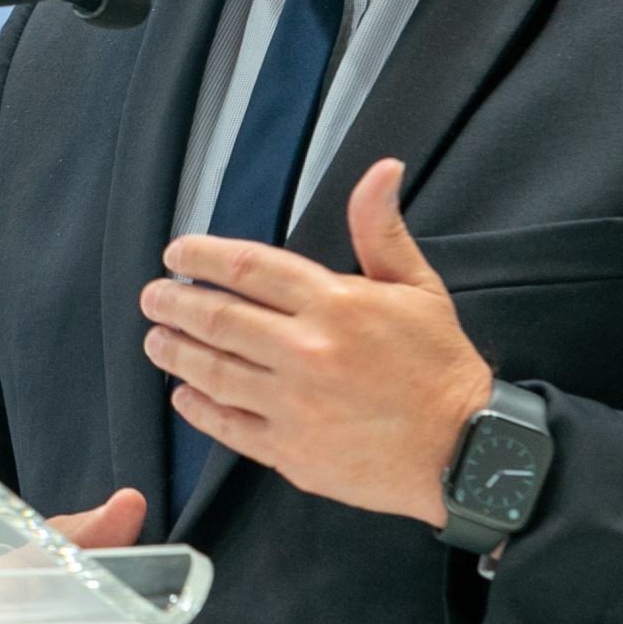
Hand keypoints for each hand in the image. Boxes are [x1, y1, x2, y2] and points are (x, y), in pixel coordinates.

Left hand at [138, 157, 492, 525]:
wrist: (469, 453)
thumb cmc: (441, 368)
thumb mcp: (418, 287)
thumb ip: (381, 229)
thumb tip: (381, 170)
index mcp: (335, 304)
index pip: (247, 268)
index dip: (201, 256)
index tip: (178, 255)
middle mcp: (307, 352)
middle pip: (217, 318)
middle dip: (173, 303)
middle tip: (153, 296)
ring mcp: (296, 406)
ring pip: (213, 371)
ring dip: (174, 352)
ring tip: (156, 339)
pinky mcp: (292, 453)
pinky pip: (228, 426)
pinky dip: (198, 408)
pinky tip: (184, 394)